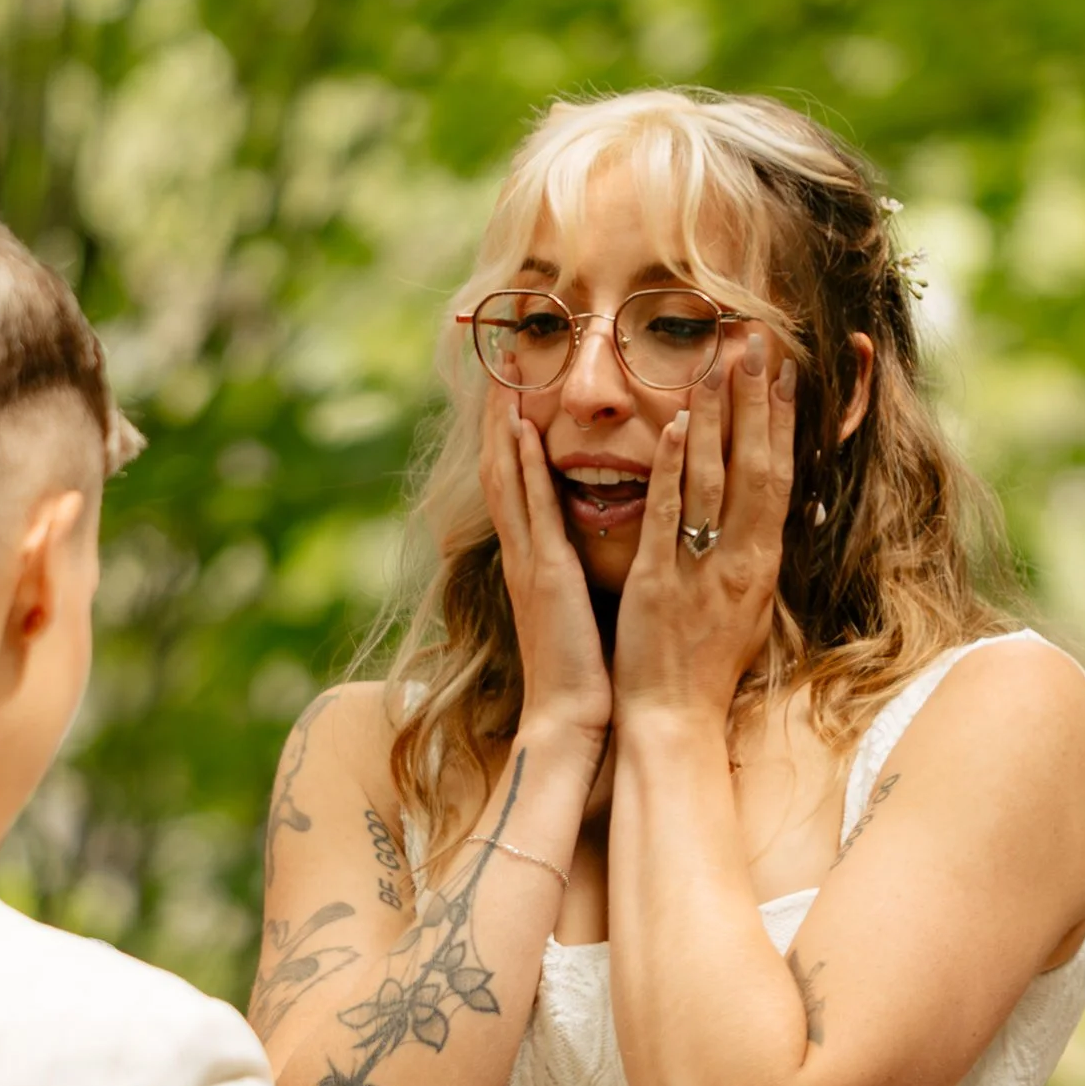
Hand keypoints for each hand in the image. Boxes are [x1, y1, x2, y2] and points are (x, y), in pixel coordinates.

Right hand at [480, 378, 613, 751]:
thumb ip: (575, 575)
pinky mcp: (547, 575)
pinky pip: (535, 510)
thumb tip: (585, 549)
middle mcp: (522, 555)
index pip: (515, 485)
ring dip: (506, 424)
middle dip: (499, 414)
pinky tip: (529, 431)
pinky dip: (528, 468)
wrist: (569, 723)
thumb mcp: (578, 611)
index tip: (514, 390)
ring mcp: (529, 562)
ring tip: (505, 375)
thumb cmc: (582, 675)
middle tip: (499, 362)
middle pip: (501, 468)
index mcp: (532, 563)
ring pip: (508, 478)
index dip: (510, 436)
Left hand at [611, 335, 793, 728]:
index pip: (779, 477)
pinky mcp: (656, 583)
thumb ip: (754, 555)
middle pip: (755, 467)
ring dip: (713, 419)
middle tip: (756, 344)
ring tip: (714, 365)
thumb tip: (771, 514)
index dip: (782, 422)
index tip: (784, 373)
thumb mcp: (748, 606)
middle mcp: (739, 560)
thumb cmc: (707, 667)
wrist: (675, 721)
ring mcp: (698, 570)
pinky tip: (669, 429)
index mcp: (762, 563)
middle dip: (755, 402)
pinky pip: (665, 518)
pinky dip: (668, 472)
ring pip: (711, 481)